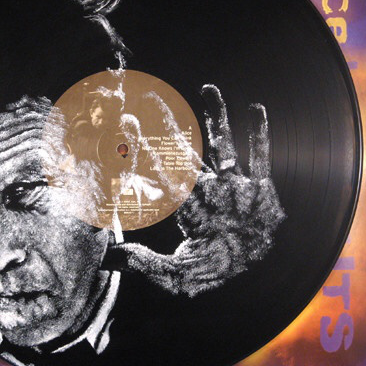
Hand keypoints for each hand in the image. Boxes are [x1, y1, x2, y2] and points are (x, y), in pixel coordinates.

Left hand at [103, 85, 284, 296]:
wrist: (252, 274)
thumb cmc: (214, 271)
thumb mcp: (175, 276)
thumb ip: (143, 264)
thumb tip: (105, 258)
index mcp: (186, 207)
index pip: (161, 172)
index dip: (144, 148)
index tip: (128, 126)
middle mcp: (207, 190)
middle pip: (186, 151)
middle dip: (170, 125)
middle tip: (154, 99)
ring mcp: (234, 187)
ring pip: (223, 145)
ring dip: (217, 118)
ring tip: (209, 90)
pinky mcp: (260, 190)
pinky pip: (261, 157)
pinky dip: (260, 135)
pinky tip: (257, 110)